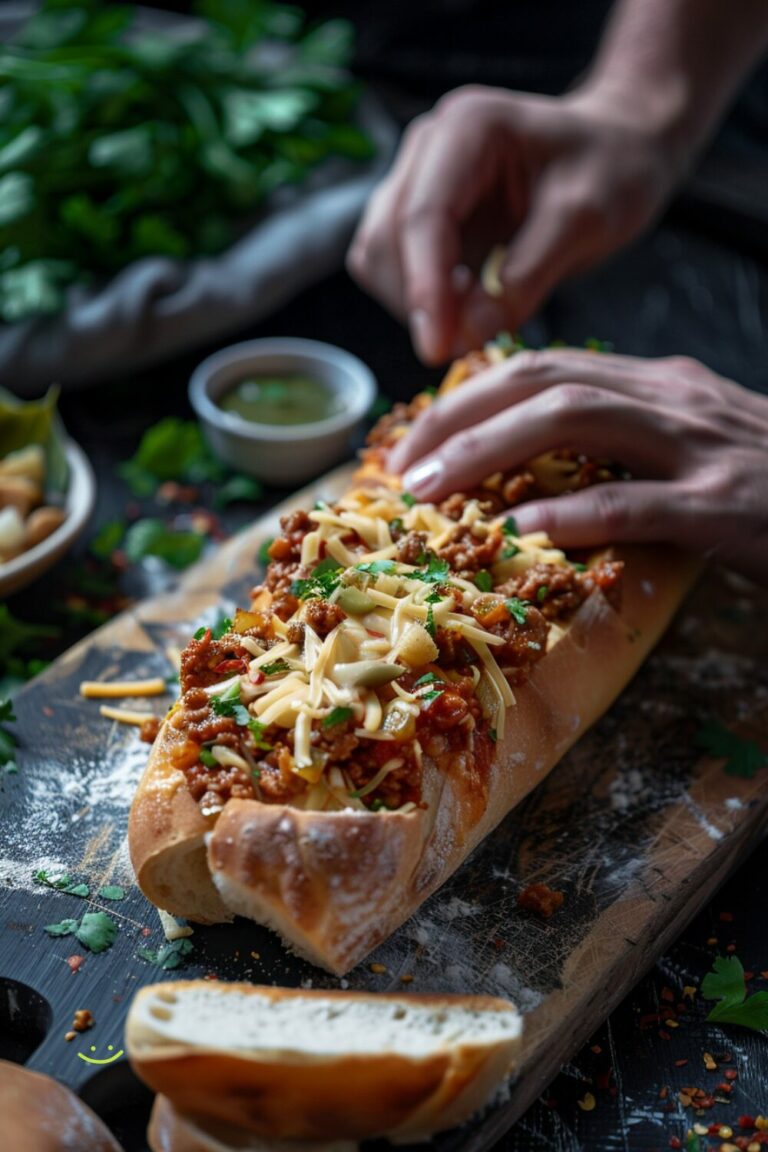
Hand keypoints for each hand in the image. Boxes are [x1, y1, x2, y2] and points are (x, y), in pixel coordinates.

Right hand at [348, 85, 683, 363]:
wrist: (616, 152)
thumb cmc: (611, 171)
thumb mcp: (588, 219)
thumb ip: (528, 275)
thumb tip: (468, 334)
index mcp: (467, 128)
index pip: (423, 216)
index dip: (424, 288)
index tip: (437, 349)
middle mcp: (428, 148)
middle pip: (386, 240)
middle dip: (420, 301)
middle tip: (474, 339)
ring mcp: (416, 181)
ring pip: (379, 259)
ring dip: (417, 304)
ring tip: (480, 313)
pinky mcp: (418, 217)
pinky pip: (395, 270)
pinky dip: (423, 300)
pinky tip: (469, 302)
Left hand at [387, 350, 767, 584]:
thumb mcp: (690, 444)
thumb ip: (622, 442)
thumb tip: (531, 469)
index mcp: (661, 384)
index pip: (547, 367)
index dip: (471, 396)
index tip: (416, 434)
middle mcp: (675, 400)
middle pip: (546, 382)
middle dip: (462, 417)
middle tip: (403, 463)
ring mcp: (703, 449)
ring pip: (579, 422)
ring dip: (493, 453)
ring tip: (434, 490)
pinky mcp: (726, 506)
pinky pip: (638, 503)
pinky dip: (575, 513)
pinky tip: (523, 532)